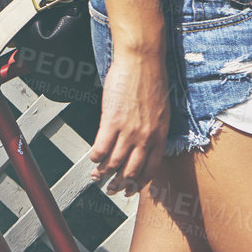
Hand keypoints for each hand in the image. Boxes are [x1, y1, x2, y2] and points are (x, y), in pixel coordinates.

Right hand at [88, 48, 168, 195]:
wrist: (142, 61)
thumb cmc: (151, 79)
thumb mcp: (160, 110)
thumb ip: (154, 129)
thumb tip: (144, 141)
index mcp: (159, 135)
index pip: (151, 169)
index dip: (140, 182)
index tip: (132, 189)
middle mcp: (146, 137)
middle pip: (131, 170)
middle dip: (120, 184)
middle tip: (112, 189)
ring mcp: (129, 130)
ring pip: (115, 162)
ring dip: (104, 173)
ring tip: (97, 177)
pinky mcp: (112, 121)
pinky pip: (101, 147)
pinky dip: (95, 156)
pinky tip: (92, 158)